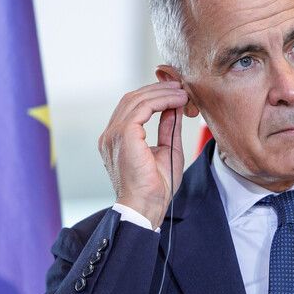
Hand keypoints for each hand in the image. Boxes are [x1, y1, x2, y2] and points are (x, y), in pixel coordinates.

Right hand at [98, 81, 187, 228]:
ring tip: (182, 92)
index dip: (152, 97)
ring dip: (162, 93)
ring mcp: (114, 134)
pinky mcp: (124, 135)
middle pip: (132, 99)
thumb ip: (168, 129)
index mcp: (117, 140)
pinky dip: (162, 100)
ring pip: (137, 99)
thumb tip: (173, 109)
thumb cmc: (155, 188)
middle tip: (180, 87)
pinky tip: (178, 101)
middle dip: (157, 90)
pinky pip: (143, 107)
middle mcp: (110, 135)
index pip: (131, 108)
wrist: (146, 207)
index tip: (174, 93)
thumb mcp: (167, 151)